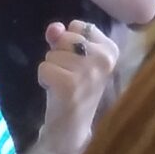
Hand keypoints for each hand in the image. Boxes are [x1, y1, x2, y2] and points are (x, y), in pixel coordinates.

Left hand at [37, 19, 118, 153]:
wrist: (72, 128)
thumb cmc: (74, 88)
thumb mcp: (72, 58)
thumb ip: (63, 37)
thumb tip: (54, 28)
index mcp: (111, 50)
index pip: (78, 25)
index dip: (69, 42)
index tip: (78, 63)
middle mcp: (104, 59)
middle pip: (65, 37)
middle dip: (59, 54)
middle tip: (69, 76)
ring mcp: (88, 72)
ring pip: (52, 53)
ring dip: (51, 68)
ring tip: (64, 85)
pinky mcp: (70, 85)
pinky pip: (44, 67)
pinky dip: (44, 78)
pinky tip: (56, 92)